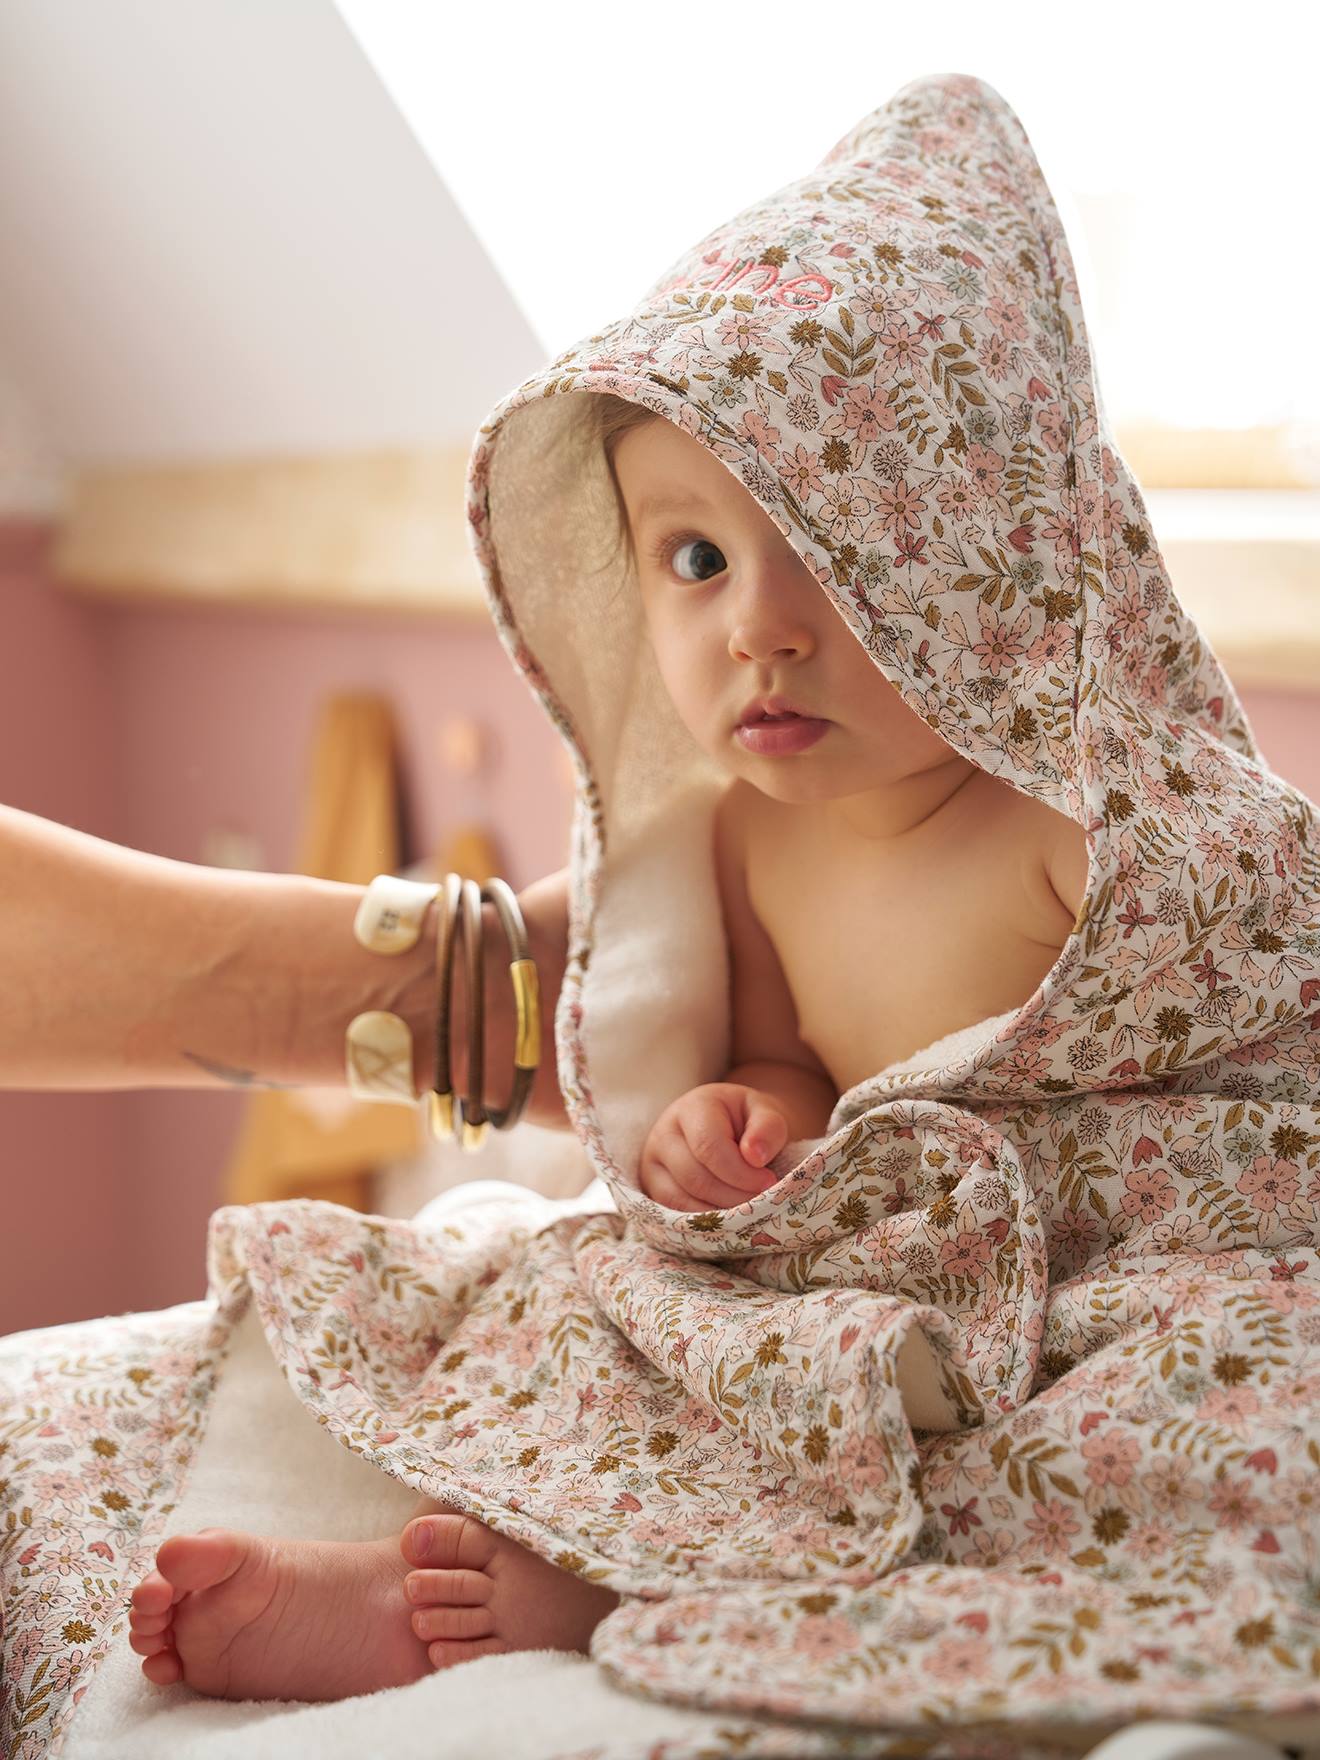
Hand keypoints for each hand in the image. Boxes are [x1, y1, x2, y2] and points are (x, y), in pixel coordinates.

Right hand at [638, 1083, 789, 1211]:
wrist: (730, 1128)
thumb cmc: (749, 1122)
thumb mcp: (766, 1112)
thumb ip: (768, 1128)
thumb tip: (755, 1156)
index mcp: (693, 1106)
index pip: (708, 1146)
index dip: (740, 1172)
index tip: (769, 1183)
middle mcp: (664, 1133)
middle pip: (694, 1177)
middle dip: (734, 1196)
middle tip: (763, 1202)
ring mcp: (652, 1162)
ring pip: (681, 1199)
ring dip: (720, 1213)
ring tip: (748, 1210)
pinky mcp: (652, 1188)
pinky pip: (673, 1214)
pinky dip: (703, 1221)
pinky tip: (728, 1218)